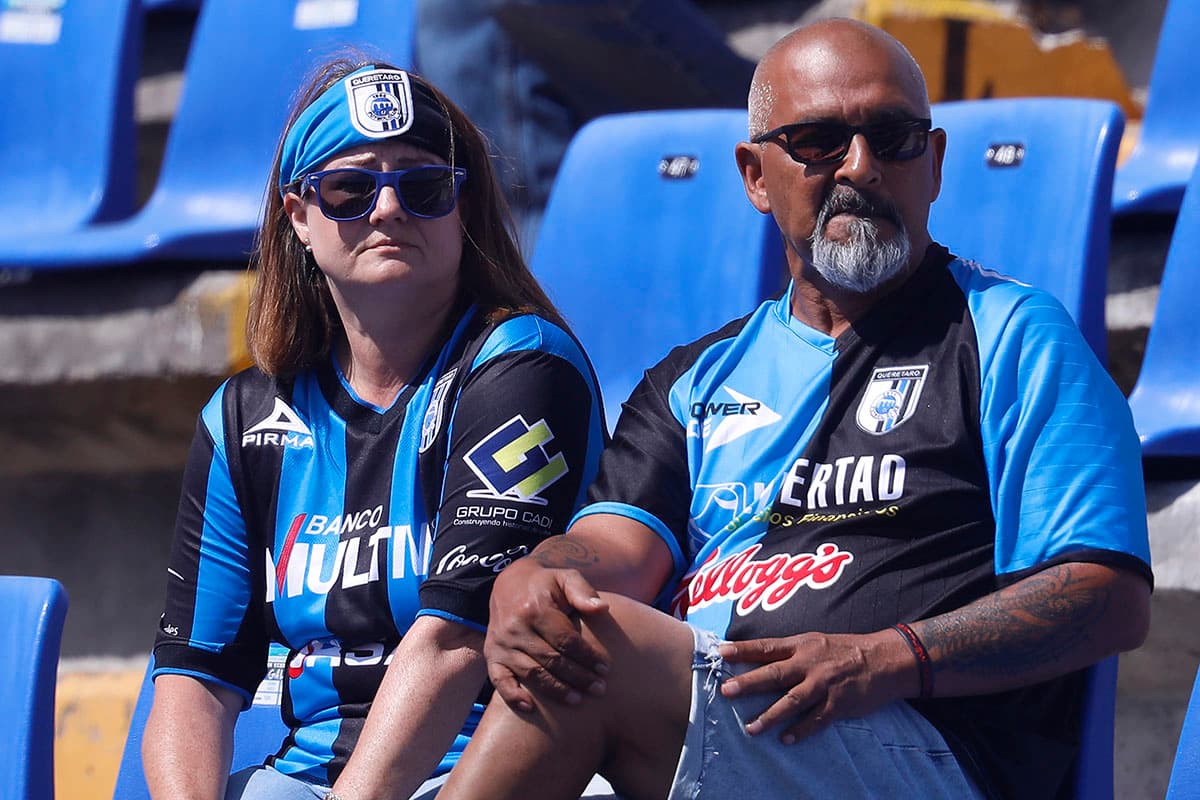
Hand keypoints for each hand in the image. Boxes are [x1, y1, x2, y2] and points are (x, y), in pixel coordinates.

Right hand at [484, 555, 611, 711]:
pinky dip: (512, 696)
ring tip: (578, 700)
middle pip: (551, 660)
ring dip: (555, 690)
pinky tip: (530, 708)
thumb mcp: (566, 578)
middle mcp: (515, 628)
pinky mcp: (491, 655)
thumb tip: (602, 608)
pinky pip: (499, 680)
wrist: (509, 583)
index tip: (605, 669)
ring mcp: (501, 643)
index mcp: (535, 608)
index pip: (565, 640)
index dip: (587, 657)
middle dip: (577, 677)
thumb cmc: (546, 584)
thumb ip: (584, 592)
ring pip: (531, 673)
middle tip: (599, 689)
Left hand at [718, 629, 912, 743]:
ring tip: (751, 728)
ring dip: (770, 715)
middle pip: (774, 673)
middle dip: (748, 683)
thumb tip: (757, 658)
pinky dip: (801, 730)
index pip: (767, 647)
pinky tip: (786, 739)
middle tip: (726, 690)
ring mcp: (824, 683)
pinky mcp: (839, 703)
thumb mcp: (815, 641)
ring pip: (792, 700)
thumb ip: (789, 651)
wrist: (885, 659)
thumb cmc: (844, 650)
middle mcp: (810, 663)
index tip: (721, 652)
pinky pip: (817, 719)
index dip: (744, 650)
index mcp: (801, 645)